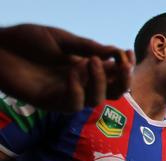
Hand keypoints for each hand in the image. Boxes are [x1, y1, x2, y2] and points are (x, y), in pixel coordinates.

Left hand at [0, 23, 133, 111]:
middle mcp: (81, 83)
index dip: (125, 66)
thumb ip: (87, 47)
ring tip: (90, 61)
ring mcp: (67, 94)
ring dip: (99, 82)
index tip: (127, 52)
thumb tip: (115, 52)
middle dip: (122, 79)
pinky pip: (73, 104)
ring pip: (97, 100)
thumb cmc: (26, 40)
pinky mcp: (52, 103)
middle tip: (121, 65)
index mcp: (86, 67)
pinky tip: (72, 73)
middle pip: (113, 92)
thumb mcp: (62, 39)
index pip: (114, 73)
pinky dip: (77, 90)